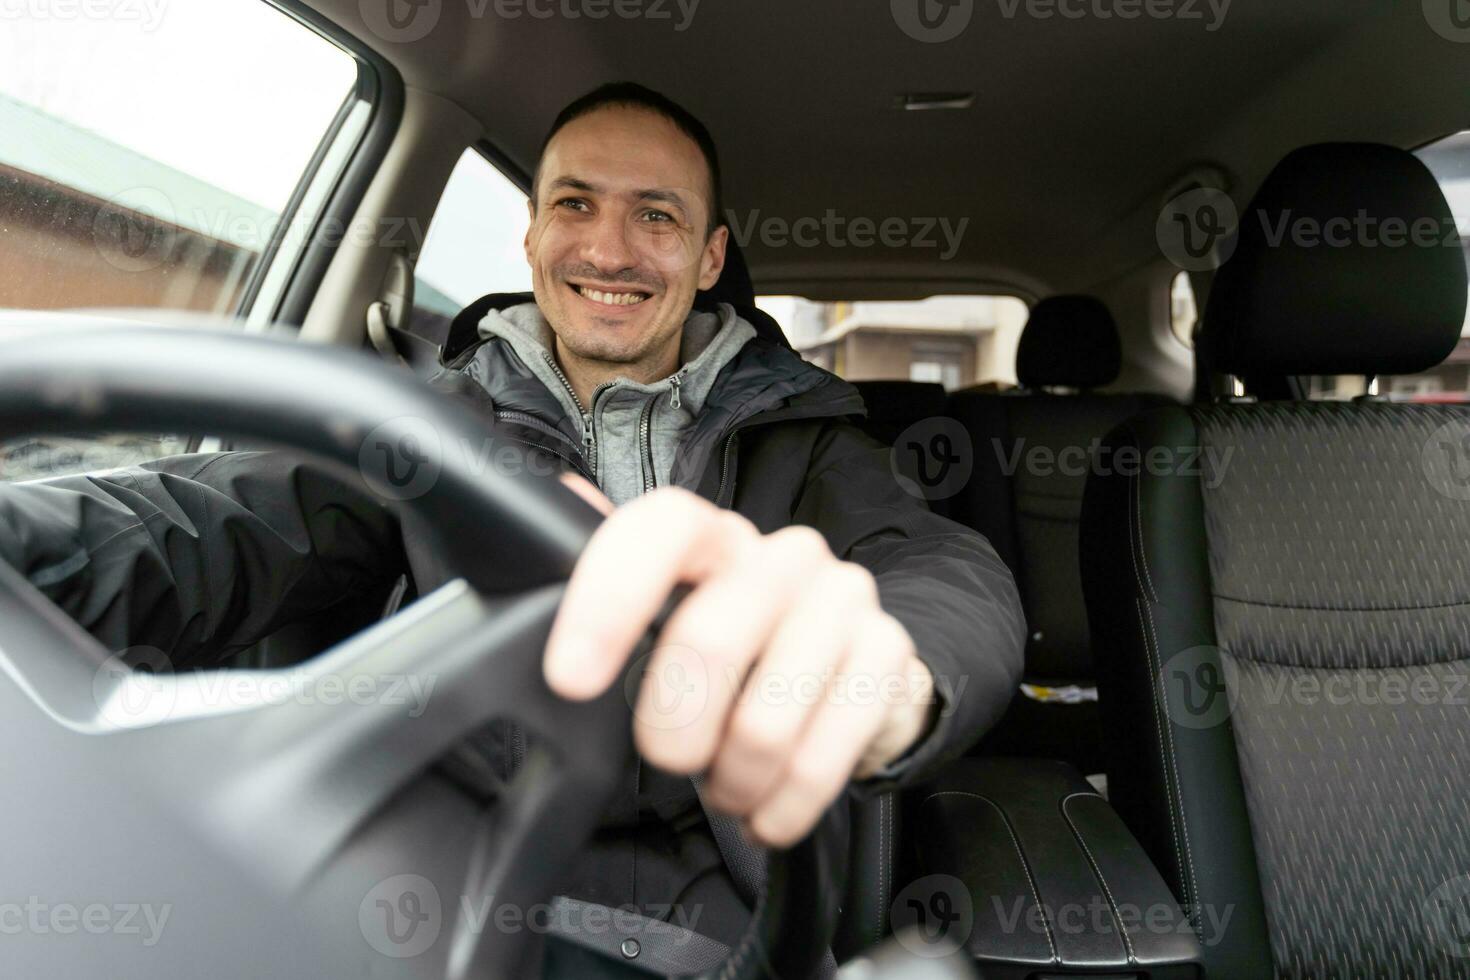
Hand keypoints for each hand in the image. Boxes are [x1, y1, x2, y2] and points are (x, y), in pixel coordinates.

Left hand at [545, 478, 935, 846]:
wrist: (850, 668)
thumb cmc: (740, 645)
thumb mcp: (667, 615)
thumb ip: (610, 589)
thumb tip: (532, 540)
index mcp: (713, 536)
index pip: (663, 529)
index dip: (611, 599)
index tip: (573, 677)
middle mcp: (784, 556)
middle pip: (711, 639)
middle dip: (673, 730)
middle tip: (670, 758)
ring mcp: (844, 601)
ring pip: (765, 721)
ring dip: (731, 779)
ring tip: (726, 779)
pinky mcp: (887, 655)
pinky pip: (820, 761)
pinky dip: (778, 807)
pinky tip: (765, 805)